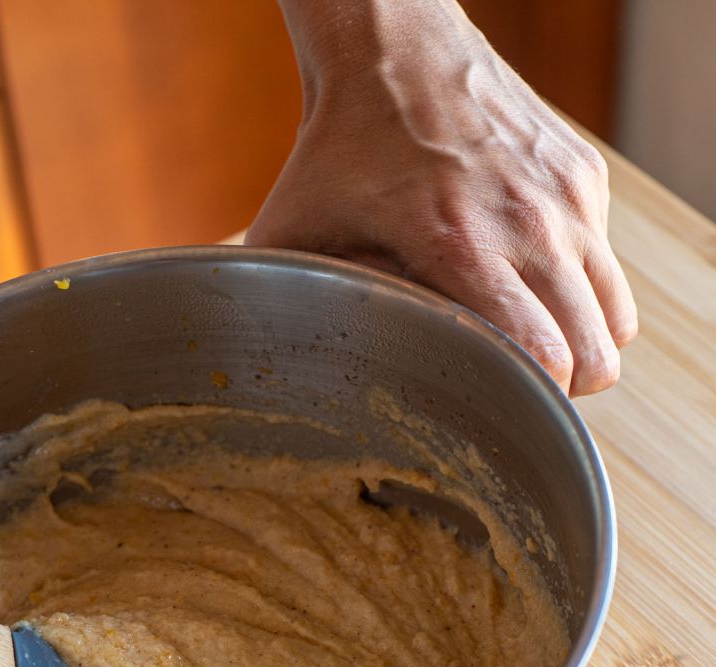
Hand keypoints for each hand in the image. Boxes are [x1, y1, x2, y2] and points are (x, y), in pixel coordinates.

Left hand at [250, 1, 636, 395]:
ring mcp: (567, 195)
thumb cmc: (339, 149)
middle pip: (595, 351)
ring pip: (615, 315)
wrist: (393, 50)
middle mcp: (530, 222)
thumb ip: (280, 301)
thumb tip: (263, 360)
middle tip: (521, 385)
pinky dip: (582, 287)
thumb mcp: (293, 232)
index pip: (544, 356)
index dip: (534, 398)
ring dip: (584, 343)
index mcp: (462, 246)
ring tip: (538, 345)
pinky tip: (532, 281)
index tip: (503, 404)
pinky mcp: (584, 173)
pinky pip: (607, 263)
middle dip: (564, 385)